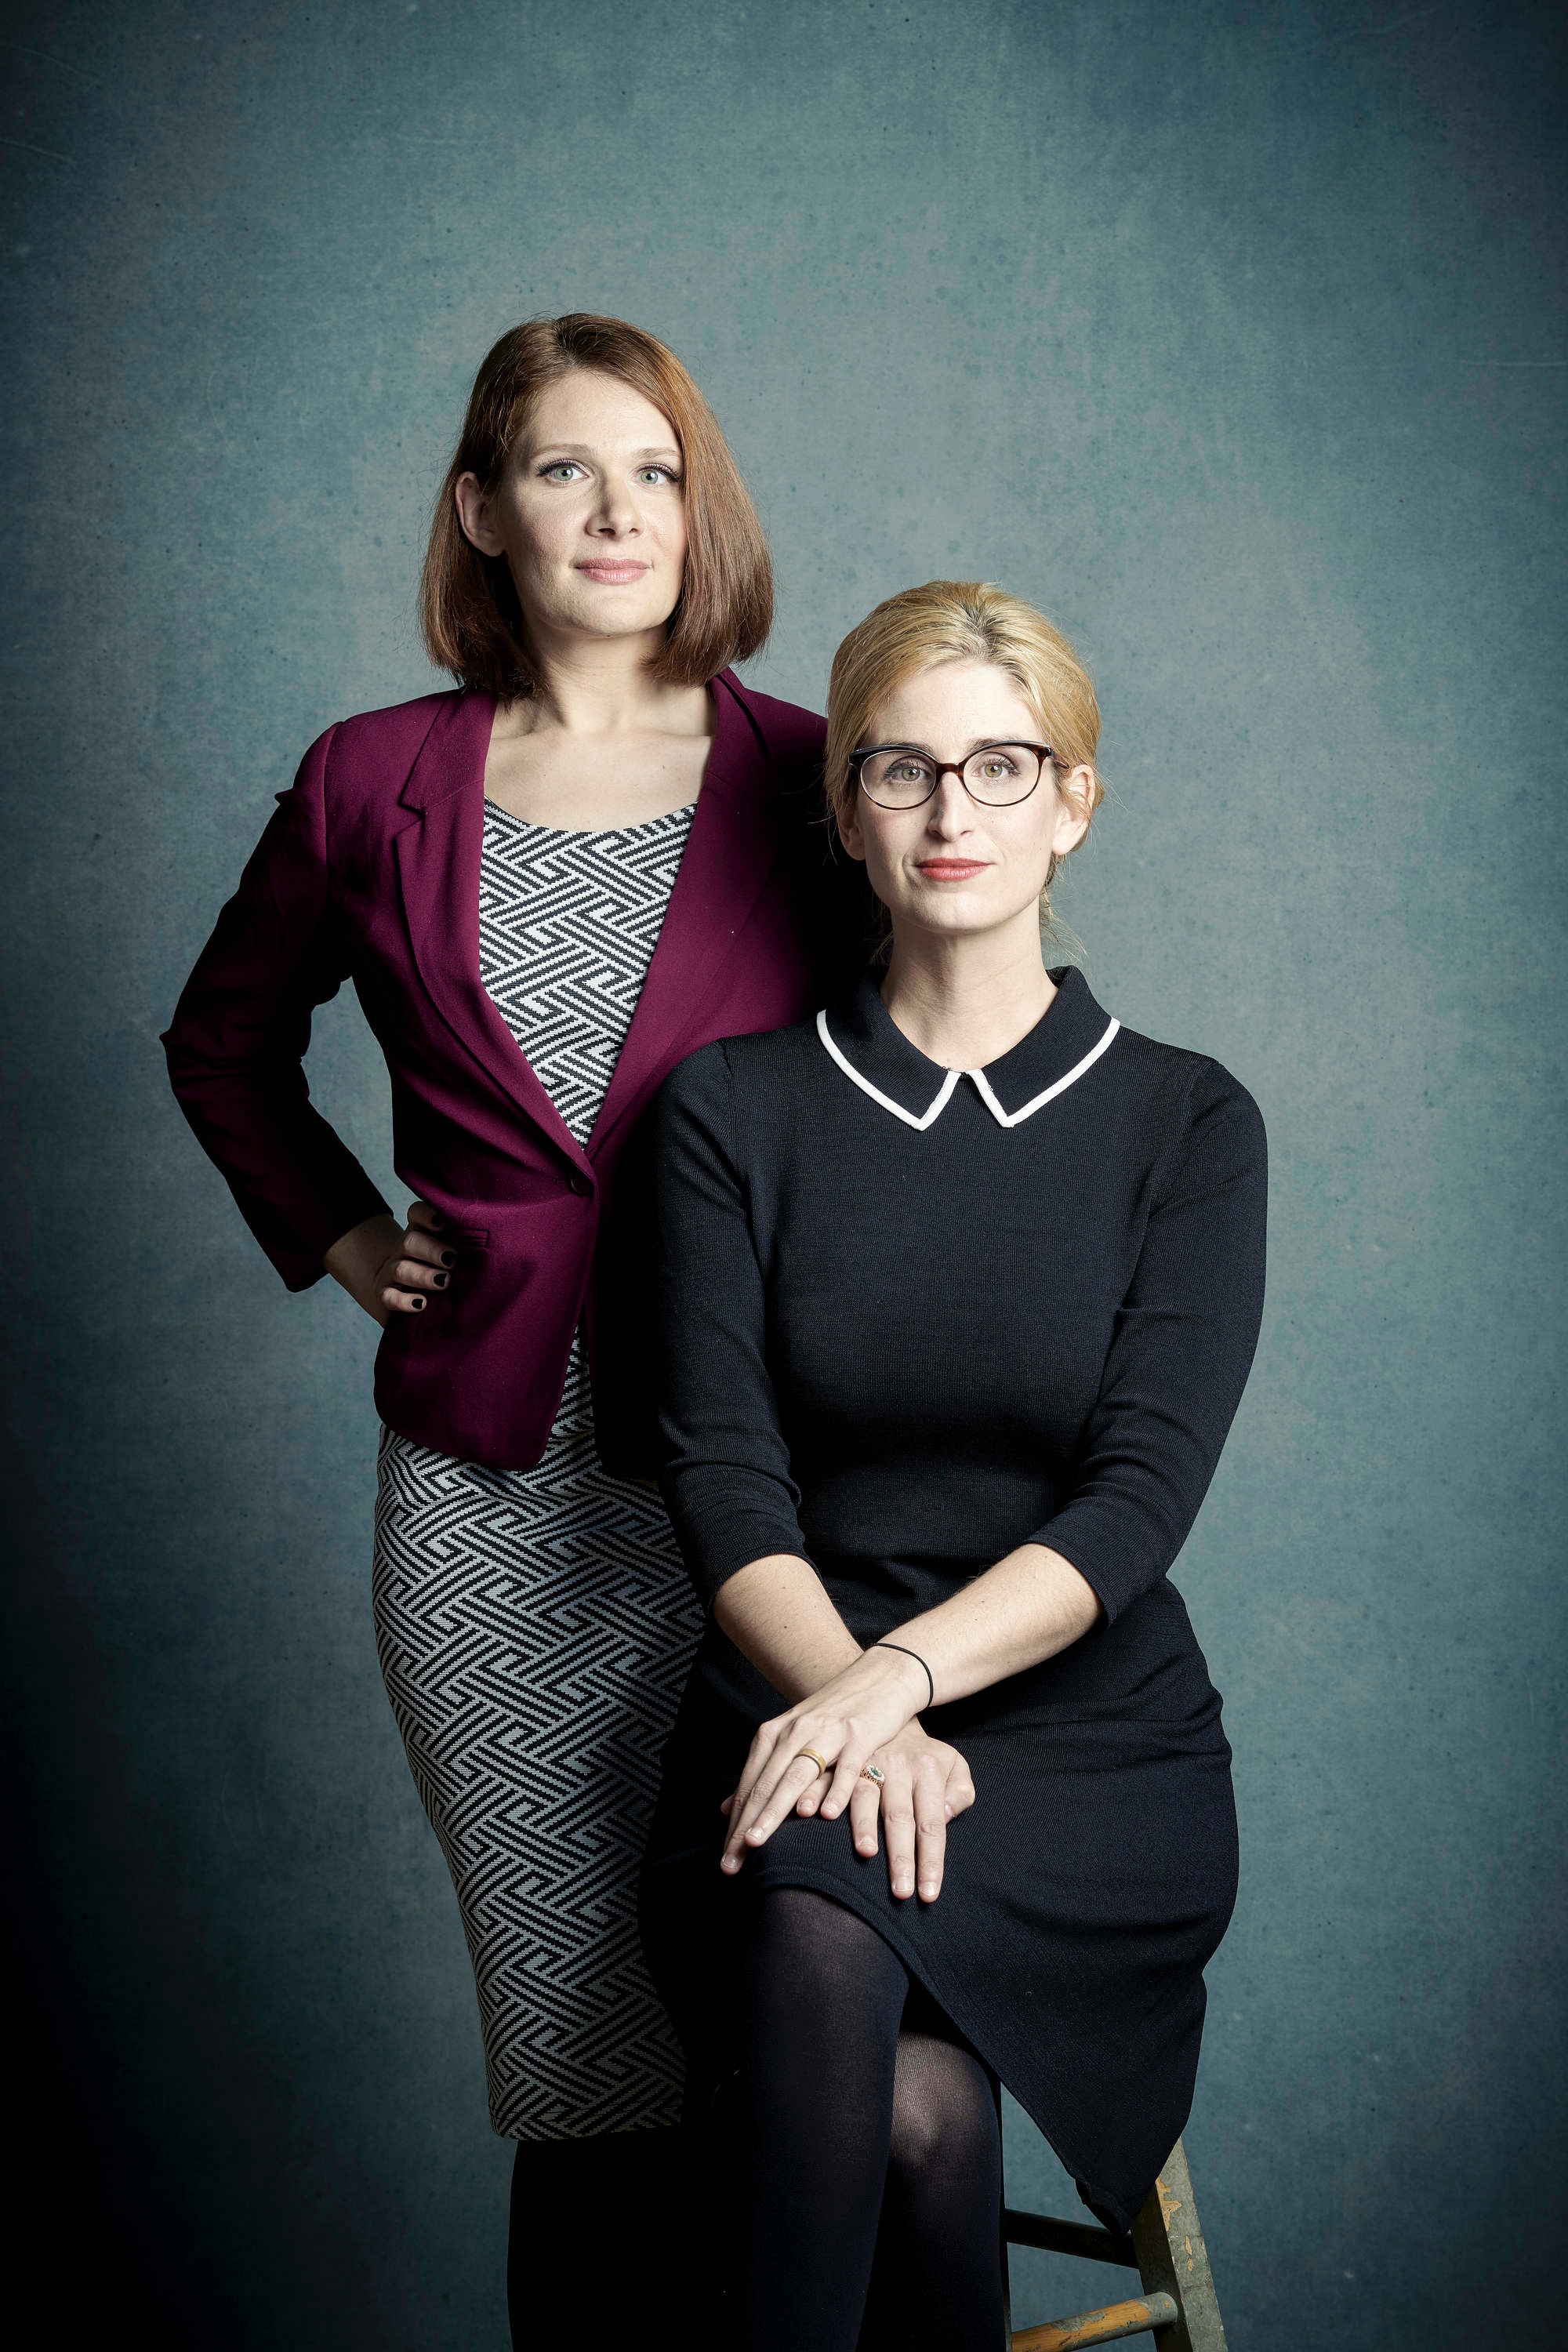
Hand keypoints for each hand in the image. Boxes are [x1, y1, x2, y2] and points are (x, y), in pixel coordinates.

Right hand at [322, 1201, 454, 1324]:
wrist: (400, 1288)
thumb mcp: (449, 1251)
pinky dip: (403, 1301)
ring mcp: (392, 1271)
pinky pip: (389, 1297)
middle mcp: (403, 1250)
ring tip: (444, 1281)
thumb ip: (464, 1244)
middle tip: (452, 1259)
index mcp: (420, 1232)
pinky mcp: (386, 1294)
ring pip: (402, 1269)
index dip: (427, 1214)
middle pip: (410, 1241)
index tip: (442, 1223)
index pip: (417, 1214)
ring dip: (424, 1275)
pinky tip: (420, 1304)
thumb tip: (493, 1243)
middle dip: (432, 1250)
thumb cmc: (438, 1267)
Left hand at [719, 1647, 975, 1899]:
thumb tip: (725, 1808)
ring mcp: (827, 1733)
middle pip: (765, 1784)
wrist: (880, 1677)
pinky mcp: (860, 1734)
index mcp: (775, 1734)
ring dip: (775, 1811)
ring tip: (759, 1842)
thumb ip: (764, 1773)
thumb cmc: (835, 1715)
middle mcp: (795, 1732)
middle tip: (731, 1863)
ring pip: (796, 1776)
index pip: (749, 1786)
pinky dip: (834, 1791)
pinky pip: (845, 1767)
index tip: (725, 1860)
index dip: (735, 1824)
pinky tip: (825, 1816)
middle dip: (746, 1826)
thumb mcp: (794, 1738)